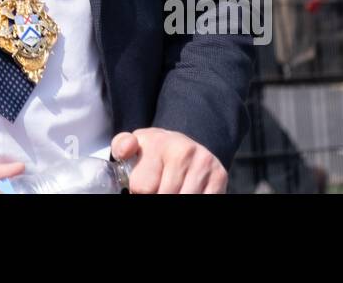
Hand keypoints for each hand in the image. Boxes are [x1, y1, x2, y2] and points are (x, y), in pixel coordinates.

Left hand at [110, 128, 226, 193]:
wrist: (185, 146)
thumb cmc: (155, 151)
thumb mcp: (136, 144)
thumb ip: (123, 146)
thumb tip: (124, 150)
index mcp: (158, 142)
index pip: (143, 187)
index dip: (138, 193)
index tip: (141, 188)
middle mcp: (183, 150)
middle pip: (164, 195)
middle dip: (156, 197)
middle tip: (158, 189)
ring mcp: (204, 163)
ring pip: (184, 199)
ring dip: (175, 200)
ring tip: (169, 190)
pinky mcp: (220, 176)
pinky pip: (204, 199)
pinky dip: (193, 200)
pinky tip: (184, 191)